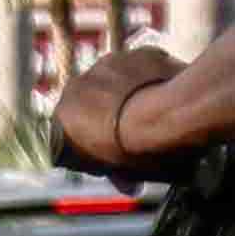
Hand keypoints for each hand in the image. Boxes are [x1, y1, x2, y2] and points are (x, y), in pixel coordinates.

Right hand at [47, 42, 193, 176]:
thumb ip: (115, 171)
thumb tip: (128, 184)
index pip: (71, 131)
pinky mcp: (137, 51)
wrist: (171, 115)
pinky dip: (151, 76)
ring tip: (154, 108)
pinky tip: (167, 91)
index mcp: (63, 117)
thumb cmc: (140, 151)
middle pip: (91, 100)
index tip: (112, 150)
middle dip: (108, 111)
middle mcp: (77, 86)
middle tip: (134, 128)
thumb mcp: (121, 172)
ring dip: (129, 91)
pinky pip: (142, 65)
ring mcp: (107, 63)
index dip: (93, 140)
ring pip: (116, 79)